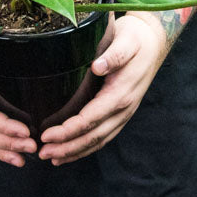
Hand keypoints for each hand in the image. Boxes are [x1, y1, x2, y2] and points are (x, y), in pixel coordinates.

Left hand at [38, 12, 167, 165]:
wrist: (153, 41)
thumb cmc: (136, 39)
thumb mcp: (127, 40)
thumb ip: (115, 54)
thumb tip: (98, 66)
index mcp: (121, 93)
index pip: (91, 119)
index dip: (68, 130)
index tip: (47, 135)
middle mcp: (123, 108)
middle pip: (93, 136)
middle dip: (67, 147)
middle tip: (43, 153)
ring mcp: (123, 113)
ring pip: (99, 141)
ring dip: (75, 151)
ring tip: (53, 158)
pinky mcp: (120, 112)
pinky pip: (103, 136)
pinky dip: (87, 147)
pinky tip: (72, 150)